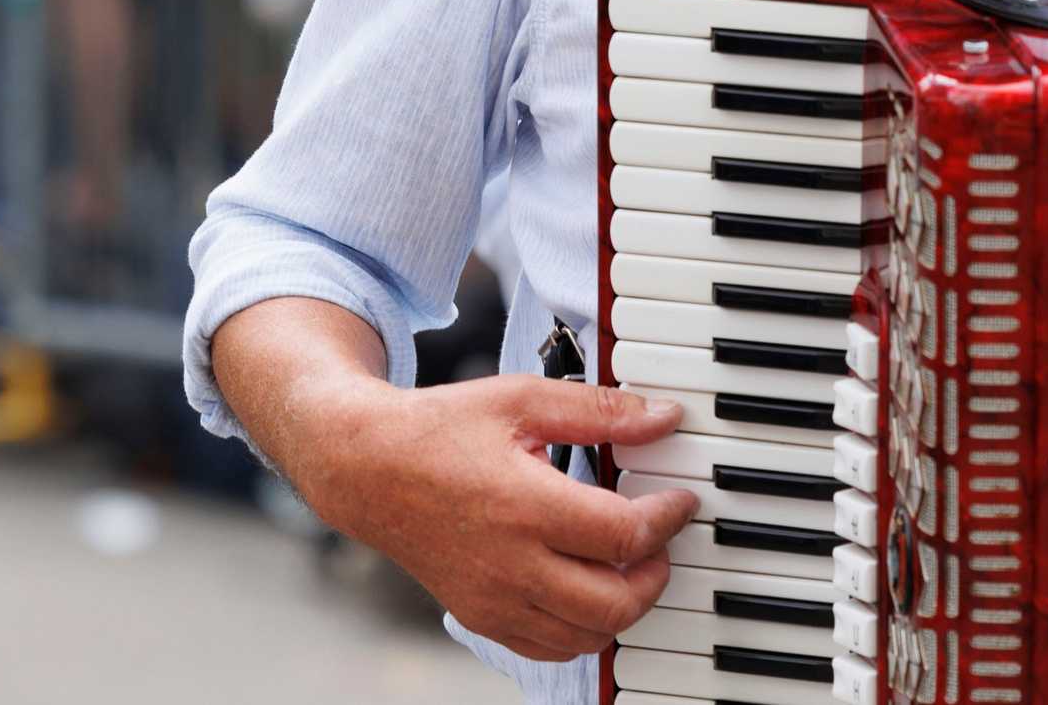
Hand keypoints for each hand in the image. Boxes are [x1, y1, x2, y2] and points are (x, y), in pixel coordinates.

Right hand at [291, 372, 698, 660]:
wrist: (367, 468)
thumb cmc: (440, 430)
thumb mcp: (522, 399)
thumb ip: (598, 411)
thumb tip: (661, 417)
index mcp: (526, 507)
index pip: (626, 536)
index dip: (669, 519)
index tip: (679, 499)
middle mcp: (510, 565)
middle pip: (616, 604)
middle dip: (657, 573)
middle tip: (662, 538)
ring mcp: (493, 600)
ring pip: (587, 637)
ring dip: (624, 606)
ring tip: (629, 562)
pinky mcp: (480, 617)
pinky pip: (549, 648)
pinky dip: (582, 629)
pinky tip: (588, 588)